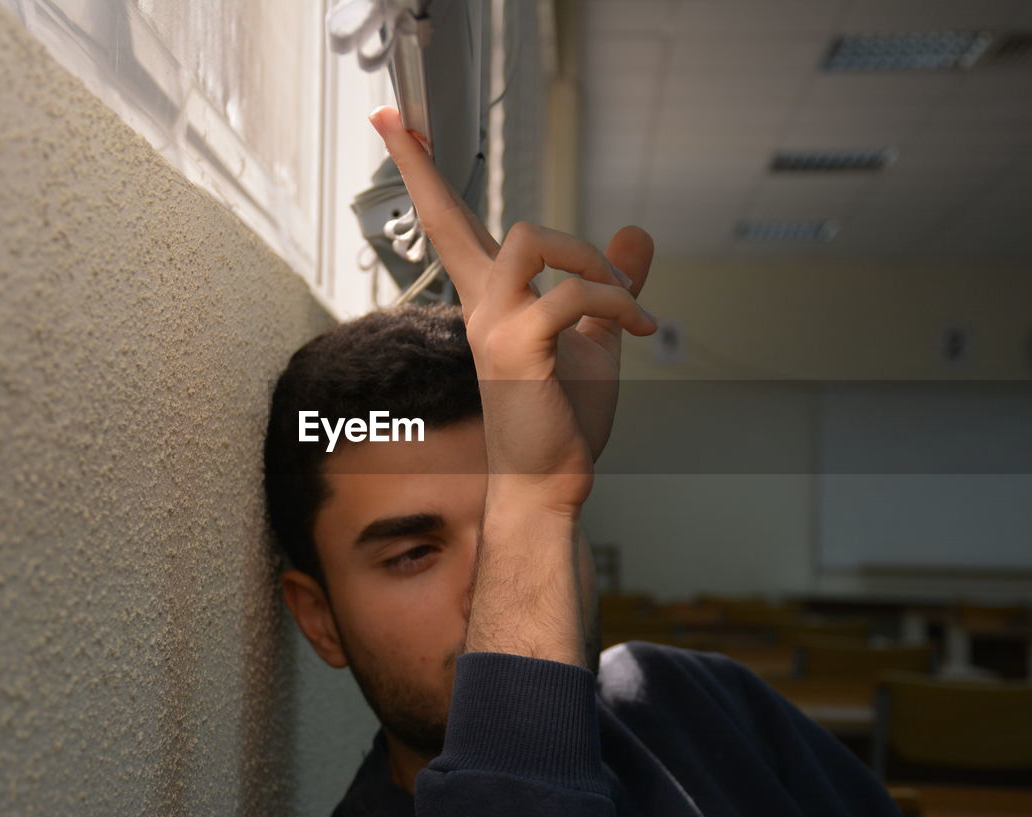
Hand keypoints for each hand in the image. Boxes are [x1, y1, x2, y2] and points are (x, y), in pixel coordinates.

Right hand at [370, 107, 656, 509]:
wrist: (549, 482)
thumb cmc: (561, 419)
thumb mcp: (595, 337)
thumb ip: (609, 285)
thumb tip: (637, 235)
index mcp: (492, 301)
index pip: (454, 229)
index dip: (426, 179)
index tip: (395, 128)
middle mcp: (481, 306)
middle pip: (445, 220)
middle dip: (420, 168)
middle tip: (392, 119)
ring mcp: (493, 326)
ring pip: (531, 239)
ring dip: (590, 257)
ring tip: (622, 298)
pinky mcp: (517, 348)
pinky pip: (572, 295)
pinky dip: (616, 301)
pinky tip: (639, 325)